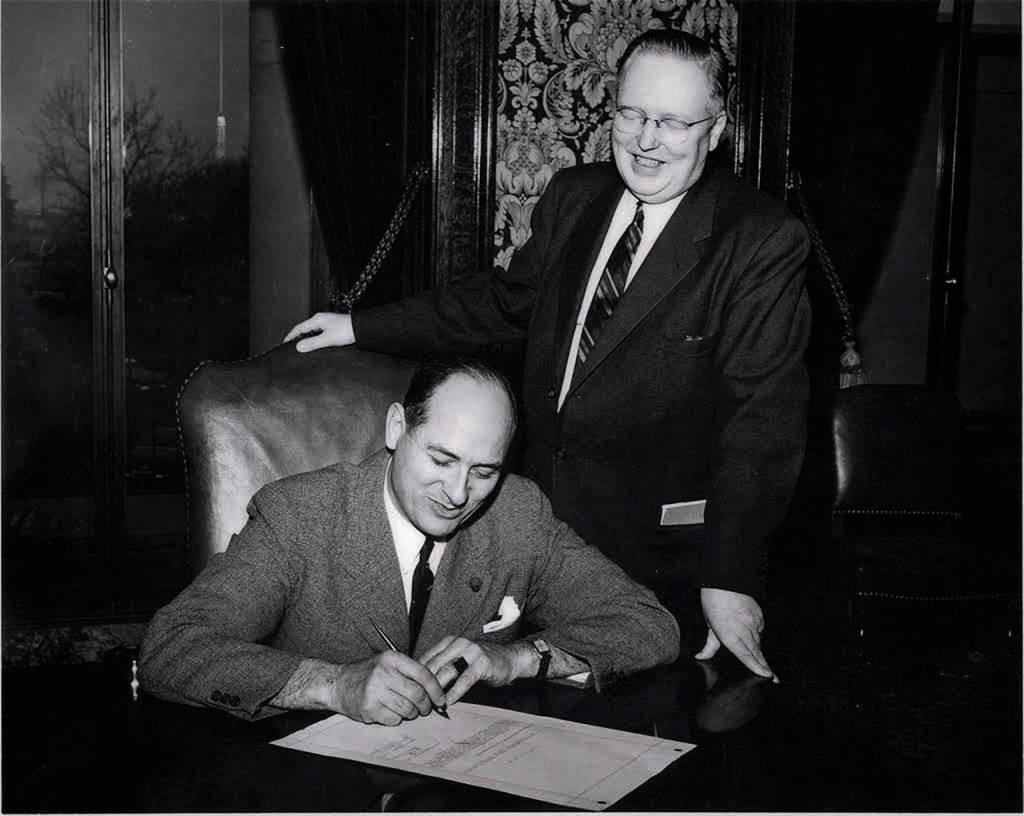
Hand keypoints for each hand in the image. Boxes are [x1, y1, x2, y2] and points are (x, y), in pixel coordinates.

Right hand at [282, 312, 354, 350]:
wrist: (362, 329)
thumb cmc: (348, 330)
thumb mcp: (327, 339)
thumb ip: (312, 343)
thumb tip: (299, 347)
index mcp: (317, 320)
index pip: (298, 328)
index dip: (290, 336)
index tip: (285, 343)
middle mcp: (322, 319)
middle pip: (305, 329)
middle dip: (297, 337)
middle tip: (291, 346)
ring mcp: (328, 323)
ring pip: (313, 331)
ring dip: (307, 338)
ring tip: (303, 347)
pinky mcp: (334, 327)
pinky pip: (320, 333)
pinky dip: (315, 339)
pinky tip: (317, 345)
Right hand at [329, 651, 446, 725]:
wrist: (338, 684)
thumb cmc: (367, 674)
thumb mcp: (387, 664)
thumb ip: (409, 672)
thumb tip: (436, 689)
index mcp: (391, 658)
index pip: (422, 674)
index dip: (436, 689)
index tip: (441, 700)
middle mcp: (383, 673)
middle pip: (417, 694)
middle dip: (425, 705)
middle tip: (425, 709)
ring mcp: (374, 691)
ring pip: (407, 709)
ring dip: (412, 714)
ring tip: (408, 711)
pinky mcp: (368, 708)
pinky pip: (393, 719)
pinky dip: (396, 719)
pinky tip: (389, 712)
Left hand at [419, 635, 529, 705]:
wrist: (510, 659)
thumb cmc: (482, 661)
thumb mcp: (460, 659)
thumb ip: (443, 665)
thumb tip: (421, 684)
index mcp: (449, 641)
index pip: (426, 658)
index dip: (417, 676)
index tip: (412, 692)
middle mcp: (459, 643)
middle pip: (434, 665)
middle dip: (425, 685)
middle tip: (420, 702)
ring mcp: (471, 651)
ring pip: (447, 672)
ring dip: (438, 690)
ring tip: (432, 705)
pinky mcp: (482, 663)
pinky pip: (464, 680)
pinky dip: (454, 693)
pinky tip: (449, 702)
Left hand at [695, 587, 777, 681]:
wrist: (725, 580)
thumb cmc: (713, 602)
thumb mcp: (709, 624)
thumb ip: (709, 645)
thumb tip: (700, 657)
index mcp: (729, 633)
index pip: (745, 654)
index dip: (756, 665)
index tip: (767, 675)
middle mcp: (743, 629)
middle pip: (756, 651)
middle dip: (764, 666)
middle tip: (774, 678)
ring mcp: (753, 622)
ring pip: (758, 642)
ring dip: (761, 653)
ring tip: (766, 667)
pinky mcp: (759, 615)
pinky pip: (760, 630)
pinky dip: (757, 636)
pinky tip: (755, 639)